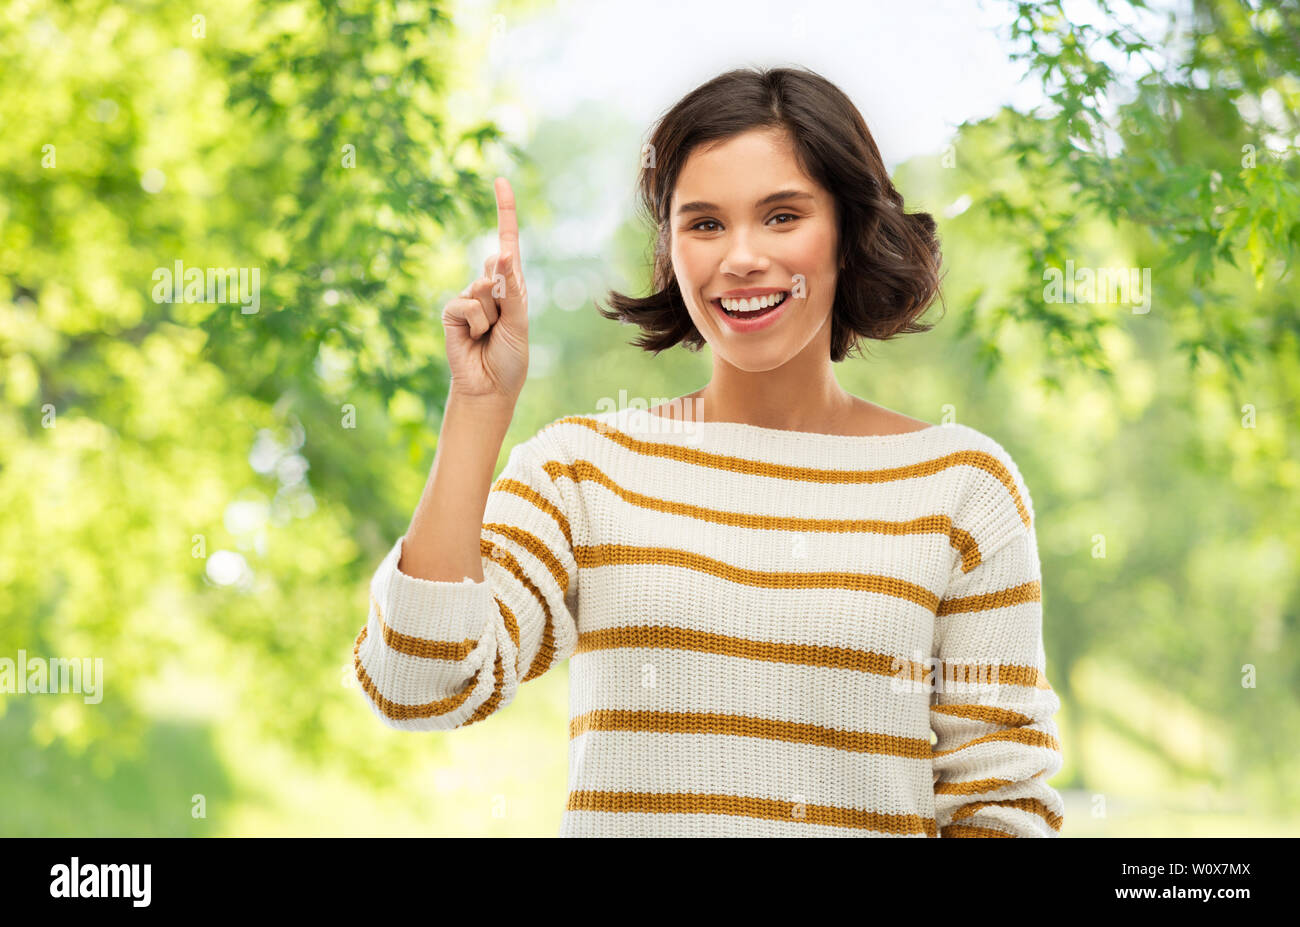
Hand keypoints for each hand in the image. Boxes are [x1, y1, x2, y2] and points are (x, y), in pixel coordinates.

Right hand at [441, 177, 528, 401]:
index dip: (504, 211)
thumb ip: (511, 289)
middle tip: (503, 325)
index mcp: (511, 285)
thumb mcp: (520, 321)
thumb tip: (500, 254)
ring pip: (483, 290)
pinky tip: (475, 339)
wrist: (490, 387)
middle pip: (498, 268)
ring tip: (490, 335)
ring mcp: (468, 298)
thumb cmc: (510, 356)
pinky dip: (477, 325)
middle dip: (506, 294)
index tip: (501, 180)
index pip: (507, 241)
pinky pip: (467, 305)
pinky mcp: (451, 312)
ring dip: (492, 317)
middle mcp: (488, 286)